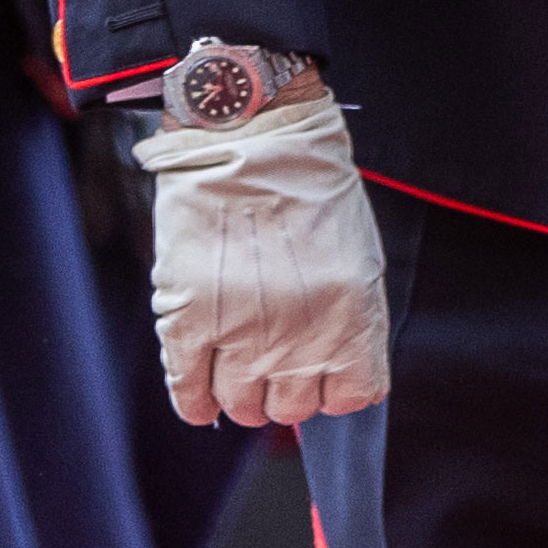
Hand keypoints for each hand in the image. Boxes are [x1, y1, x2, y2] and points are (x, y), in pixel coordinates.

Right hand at [135, 86, 388, 428]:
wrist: (250, 140)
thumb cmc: (309, 189)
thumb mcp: (358, 257)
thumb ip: (353, 322)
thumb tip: (343, 374)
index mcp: (350, 323)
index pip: (350, 398)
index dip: (335, 389)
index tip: (323, 375)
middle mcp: (298, 341)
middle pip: (292, 408)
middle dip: (286, 391)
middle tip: (275, 364)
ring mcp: (240, 337)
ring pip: (244, 406)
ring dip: (243, 397)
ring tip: (238, 370)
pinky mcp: (188, 323)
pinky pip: (189, 392)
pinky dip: (196, 402)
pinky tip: (201, 396)